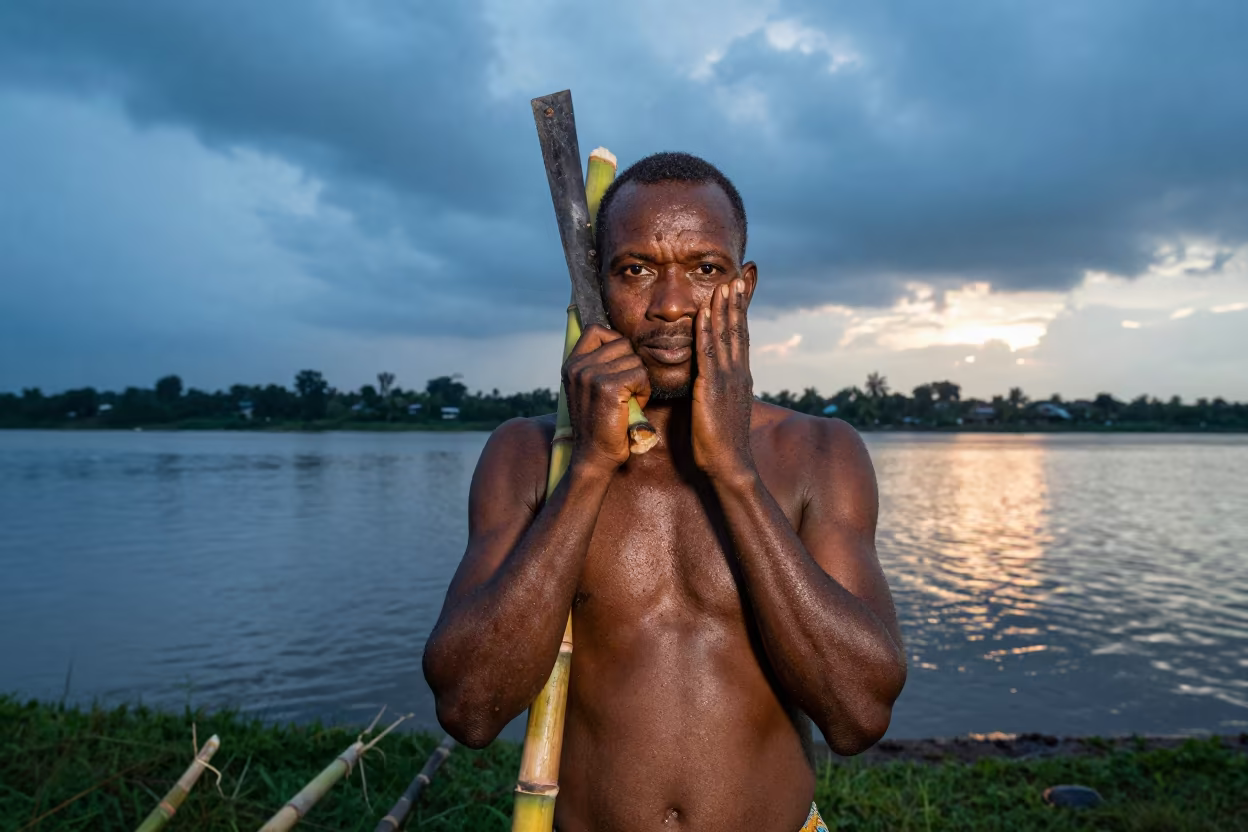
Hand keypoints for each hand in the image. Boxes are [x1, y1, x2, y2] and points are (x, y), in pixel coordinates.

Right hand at [562, 324, 651, 475]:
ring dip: (639, 380)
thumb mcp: (588, 388)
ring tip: (628, 400)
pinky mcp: (608, 387)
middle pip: (622, 344)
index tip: (618, 366)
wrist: (594, 455)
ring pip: (635, 360)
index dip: (614, 342)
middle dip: (631, 366)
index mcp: (571, 364)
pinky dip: (644, 391)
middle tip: (626, 391)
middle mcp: (578, 366)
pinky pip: (640, 375)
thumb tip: (621, 341)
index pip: (596, 330)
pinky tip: (633, 406)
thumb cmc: (599, 423)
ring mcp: (591, 375)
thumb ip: (597, 364)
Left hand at [693, 278, 755, 481]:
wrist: (730, 466)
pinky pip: (708, 354)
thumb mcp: (722, 409)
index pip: (741, 338)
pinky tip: (704, 315)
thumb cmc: (722, 444)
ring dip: (724, 310)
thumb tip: (712, 380)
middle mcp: (738, 374)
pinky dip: (707, 332)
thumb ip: (719, 390)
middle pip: (738, 331)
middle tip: (736, 278)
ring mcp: (727, 380)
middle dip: (736, 304)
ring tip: (724, 285)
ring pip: (726, 337)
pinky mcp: (712, 389)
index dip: (739, 314)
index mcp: (740, 378)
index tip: (739, 291)